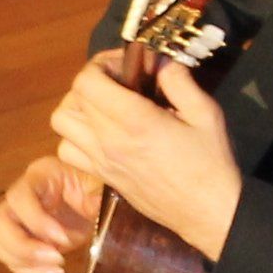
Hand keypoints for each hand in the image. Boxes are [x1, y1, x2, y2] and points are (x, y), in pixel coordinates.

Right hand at [0, 153, 101, 272]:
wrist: (98, 206)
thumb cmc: (98, 188)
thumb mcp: (101, 187)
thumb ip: (96, 195)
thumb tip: (92, 206)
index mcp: (39, 176)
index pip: (18, 198)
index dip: (36, 222)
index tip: (63, 240)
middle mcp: (18, 197)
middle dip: (22, 247)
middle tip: (56, 258)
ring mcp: (14, 221)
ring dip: (23, 262)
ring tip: (57, 268)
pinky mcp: (19, 243)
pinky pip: (10, 261)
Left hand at [49, 55, 241, 261]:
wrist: (207, 213)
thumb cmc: (210, 162)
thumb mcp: (205, 112)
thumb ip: (178, 80)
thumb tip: (158, 59)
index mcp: (135, 120)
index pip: (87, 81)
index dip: (101, 64)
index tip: (126, 65)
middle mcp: (110, 140)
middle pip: (72, 98)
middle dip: (92, 81)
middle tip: (119, 82)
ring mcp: (102, 161)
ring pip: (61, 123)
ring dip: (77, 107)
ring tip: (104, 106)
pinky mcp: (102, 177)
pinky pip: (67, 151)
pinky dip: (74, 137)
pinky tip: (100, 133)